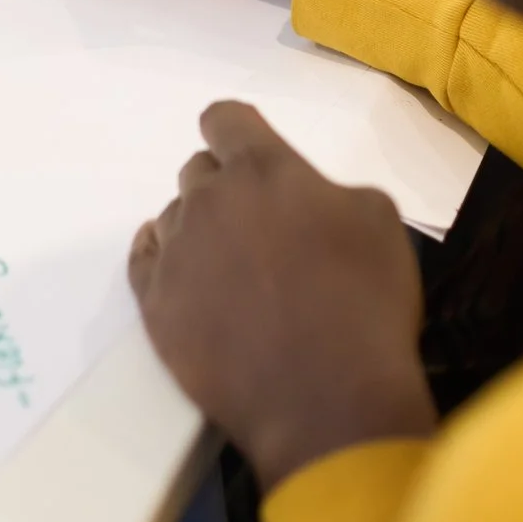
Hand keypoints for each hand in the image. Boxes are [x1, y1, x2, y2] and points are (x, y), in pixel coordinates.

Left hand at [131, 101, 435, 489]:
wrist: (327, 402)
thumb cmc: (364, 306)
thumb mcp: (378, 222)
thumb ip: (331, 191)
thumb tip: (308, 199)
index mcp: (264, 170)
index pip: (225, 119)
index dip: (236, 132)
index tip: (245, 151)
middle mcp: (209, 202)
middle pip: (198, 171)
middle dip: (226, 188)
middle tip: (259, 228)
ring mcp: (176, 255)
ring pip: (174, 219)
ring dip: (200, 231)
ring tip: (234, 272)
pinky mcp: (155, 307)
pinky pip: (144, 262)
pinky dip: (163, 261)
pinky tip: (183, 275)